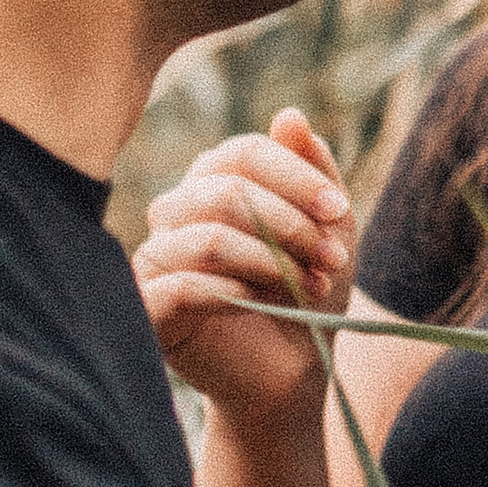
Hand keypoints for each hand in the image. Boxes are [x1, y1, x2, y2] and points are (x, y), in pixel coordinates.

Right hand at [132, 109, 353, 431]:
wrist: (293, 371)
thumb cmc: (307, 293)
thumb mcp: (329, 228)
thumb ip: (314, 170)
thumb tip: (290, 115)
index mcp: (213, 183)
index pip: (244, 152)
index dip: (297, 177)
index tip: (340, 211)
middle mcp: (175, 213)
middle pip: (226, 191)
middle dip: (292, 225)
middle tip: (334, 258)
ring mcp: (155, 260)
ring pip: (207, 237)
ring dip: (272, 261)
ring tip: (313, 286)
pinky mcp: (147, 310)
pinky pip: (179, 284)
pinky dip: (231, 290)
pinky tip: (262, 302)